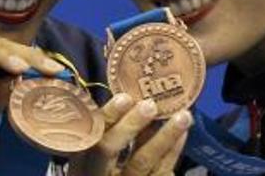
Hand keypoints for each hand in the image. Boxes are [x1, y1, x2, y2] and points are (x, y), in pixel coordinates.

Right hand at [69, 94, 192, 175]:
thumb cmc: (102, 167)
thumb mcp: (96, 154)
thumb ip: (107, 130)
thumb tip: (132, 98)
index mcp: (82, 160)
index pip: (89, 133)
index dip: (106, 117)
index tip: (124, 97)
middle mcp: (97, 172)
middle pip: (109, 150)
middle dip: (130, 125)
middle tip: (150, 104)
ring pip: (141, 161)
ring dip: (164, 136)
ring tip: (183, 115)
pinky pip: (160, 172)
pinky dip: (172, 152)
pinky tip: (182, 135)